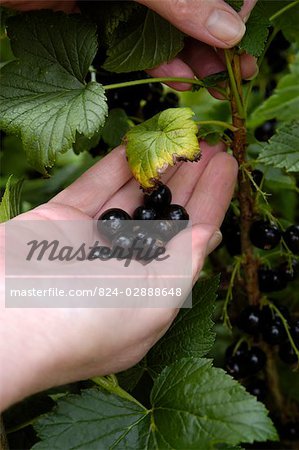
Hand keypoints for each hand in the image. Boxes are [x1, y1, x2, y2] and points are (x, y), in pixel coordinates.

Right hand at [0, 143, 236, 410]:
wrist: (2, 325)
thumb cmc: (84, 327)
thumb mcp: (153, 304)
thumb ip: (184, 264)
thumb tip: (209, 233)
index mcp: (149, 292)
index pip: (191, 238)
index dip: (212, 200)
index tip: (228, 166)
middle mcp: (122, 266)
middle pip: (164, 213)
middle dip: (188, 179)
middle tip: (208, 145)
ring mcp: (89, 242)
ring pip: (131, 195)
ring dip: (156, 166)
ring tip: (179, 136)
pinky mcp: (57, 220)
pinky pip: (93, 185)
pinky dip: (114, 164)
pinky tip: (136, 142)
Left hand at [1, 0, 257, 89]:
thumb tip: (230, 29)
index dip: (230, 9)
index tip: (241, 40)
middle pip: (191, 8)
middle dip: (215, 41)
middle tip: (238, 73)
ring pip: (167, 29)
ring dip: (191, 58)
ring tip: (213, 85)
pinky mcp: (99, 16)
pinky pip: (136, 43)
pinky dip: (157, 62)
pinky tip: (176, 79)